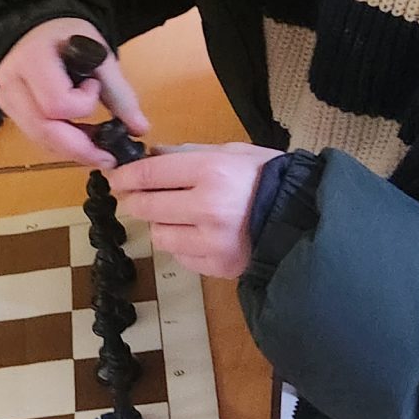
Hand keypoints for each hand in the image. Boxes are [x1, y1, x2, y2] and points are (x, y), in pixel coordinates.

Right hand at [0, 18, 150, 167]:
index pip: (57, 103)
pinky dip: (59, 143)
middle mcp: (10, 81)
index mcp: (32, 58)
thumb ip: (119, 93)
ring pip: (38, 138)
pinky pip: (35, 136)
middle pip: (43, 129)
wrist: (39, 28)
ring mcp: (5, 97)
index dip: (82, 105)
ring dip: (70, 147)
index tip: (94, 86)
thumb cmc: (70, 36)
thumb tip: (139, 129)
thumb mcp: (98, 55)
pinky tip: (78, 137)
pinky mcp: (7, 110)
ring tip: (95, 144)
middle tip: (107, 156)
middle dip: (79, 147)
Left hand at [109, 144, 282, 278]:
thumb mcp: (232, 153)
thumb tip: (151, 155)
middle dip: (136, 200)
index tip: (115, 178)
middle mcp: (207, 208)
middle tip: (138, 196)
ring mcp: (210, 242)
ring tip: (178, 216)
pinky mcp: (216, 266)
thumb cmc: (268, 178)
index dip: (125, 176)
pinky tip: (199, 235)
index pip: (149, 175)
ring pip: (158, 235)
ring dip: (160, 225)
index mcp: (211, 172)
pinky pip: (180, 256)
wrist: (303, 218)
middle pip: (146, 207)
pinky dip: (182, 246)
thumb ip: (188, 153)